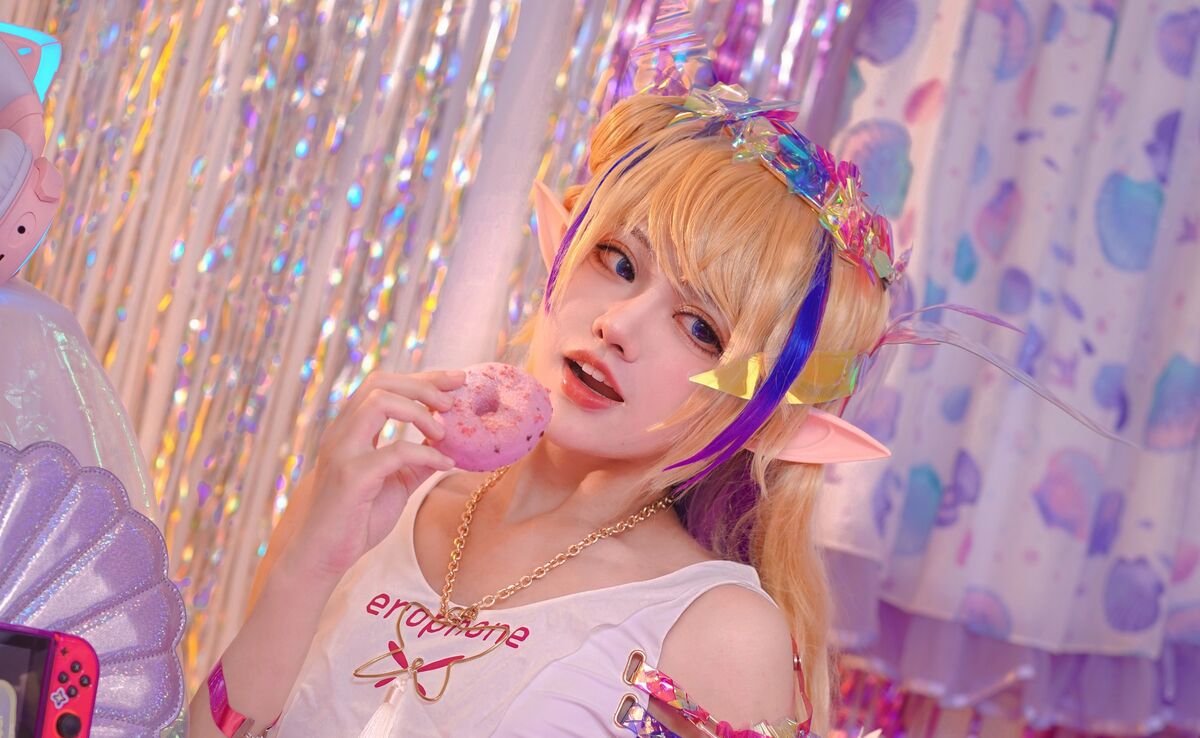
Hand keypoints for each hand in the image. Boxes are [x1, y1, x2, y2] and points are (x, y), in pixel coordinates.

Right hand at [283, 369, 463, 580]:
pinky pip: (394, 451)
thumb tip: (448, 447)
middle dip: (423, 384)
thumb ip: (416, 462)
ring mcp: (343, 452)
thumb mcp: (395, 484)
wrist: (320, 555)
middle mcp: (342, 433)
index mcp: (351, 430)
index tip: (456, 380)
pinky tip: (445, 464)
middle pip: (380, 383)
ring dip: (419, 411)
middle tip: (454, 401)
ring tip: (444, 431)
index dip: (422, 378)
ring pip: (379, 402)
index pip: (383, 385)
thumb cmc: (355, 519)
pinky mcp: (352, 477)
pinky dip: (426, 453)